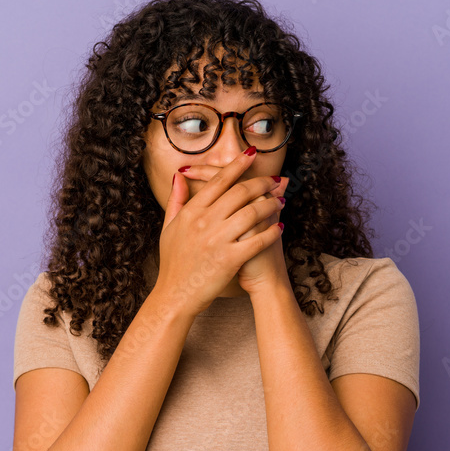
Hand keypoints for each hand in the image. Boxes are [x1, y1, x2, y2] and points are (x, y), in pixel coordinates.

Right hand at [179, 166, 290, 294]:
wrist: (175, 295)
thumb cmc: (173, 262)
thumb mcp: (168, 227)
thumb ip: (175, 199)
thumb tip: (179, 176)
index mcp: (191, 212)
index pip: (218, 181)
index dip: (237, 166)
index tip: (251, 155)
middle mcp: (204, 222)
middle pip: (240, 192)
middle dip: (261, 183)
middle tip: (275, 180)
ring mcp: (217, 240)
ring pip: (252, 213)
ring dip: (271, 205)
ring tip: (281, 201)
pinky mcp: (229, 259)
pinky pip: (257, 240)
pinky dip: (272, 232)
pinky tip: (281, 227)